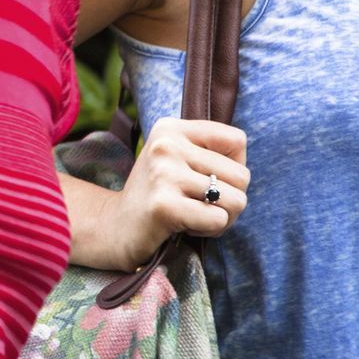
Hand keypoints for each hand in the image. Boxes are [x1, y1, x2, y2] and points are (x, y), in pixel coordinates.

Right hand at [99, 116, 248, 269]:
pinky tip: (186, 227)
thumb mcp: (177, 160)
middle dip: (230, 198)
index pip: (237, 140)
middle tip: (200, 205)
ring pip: (237, 199)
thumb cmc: (158, 195)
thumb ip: (210, 152)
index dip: (233, 166)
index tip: (205, 179)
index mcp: (170, 128)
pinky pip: (219, 219)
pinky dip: (210, 230)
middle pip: (242, 175)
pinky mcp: (164, 205)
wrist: (114, 227)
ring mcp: (163, 174)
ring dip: (223, 217)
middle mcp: (166, 145)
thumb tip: (245, 170)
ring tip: (194, 216)